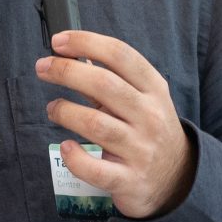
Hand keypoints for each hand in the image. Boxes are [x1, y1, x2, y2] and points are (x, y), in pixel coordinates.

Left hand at [35, 30, 196, 219]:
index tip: (58, 42)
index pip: (121, 55)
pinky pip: (95, 168)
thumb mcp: (142, 98)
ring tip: (53, 108)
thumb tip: (73, 56)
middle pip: (104, 84)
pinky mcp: (128, 180)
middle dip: (66, 71)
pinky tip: (66, 147)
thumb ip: (110, 79)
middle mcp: (149, 116)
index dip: (87, 43)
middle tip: (43, 68)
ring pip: (95, 124)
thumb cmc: (149, 128)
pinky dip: (74, 158)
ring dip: (65, 111)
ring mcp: (140, 149)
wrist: (178, 176)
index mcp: (154, 89)